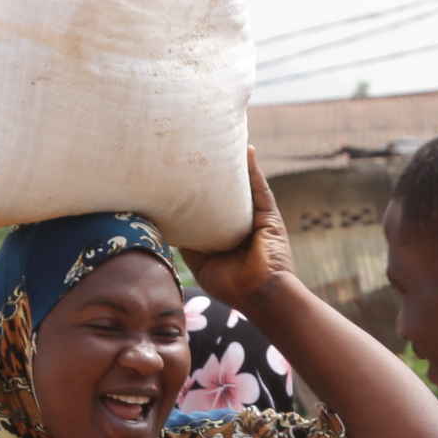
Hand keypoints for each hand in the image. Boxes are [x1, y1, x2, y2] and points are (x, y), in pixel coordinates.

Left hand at [176, 151, 293, 314]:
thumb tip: (169, 225)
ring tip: (222, 143)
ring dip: (235, 167)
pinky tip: (248, 151)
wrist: (259, 293)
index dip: (198, 196)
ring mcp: (255, 219)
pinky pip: (260, 187)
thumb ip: (190, 245)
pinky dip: (254, 169)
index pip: (210, 211)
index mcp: (225, 238)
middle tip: (199, 156)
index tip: (181, 178)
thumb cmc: (231, 285)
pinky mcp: (268, 215)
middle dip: (215, 177)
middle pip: (226, 196)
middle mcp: (240, 226)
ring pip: (242, 188)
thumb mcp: (202, 265)